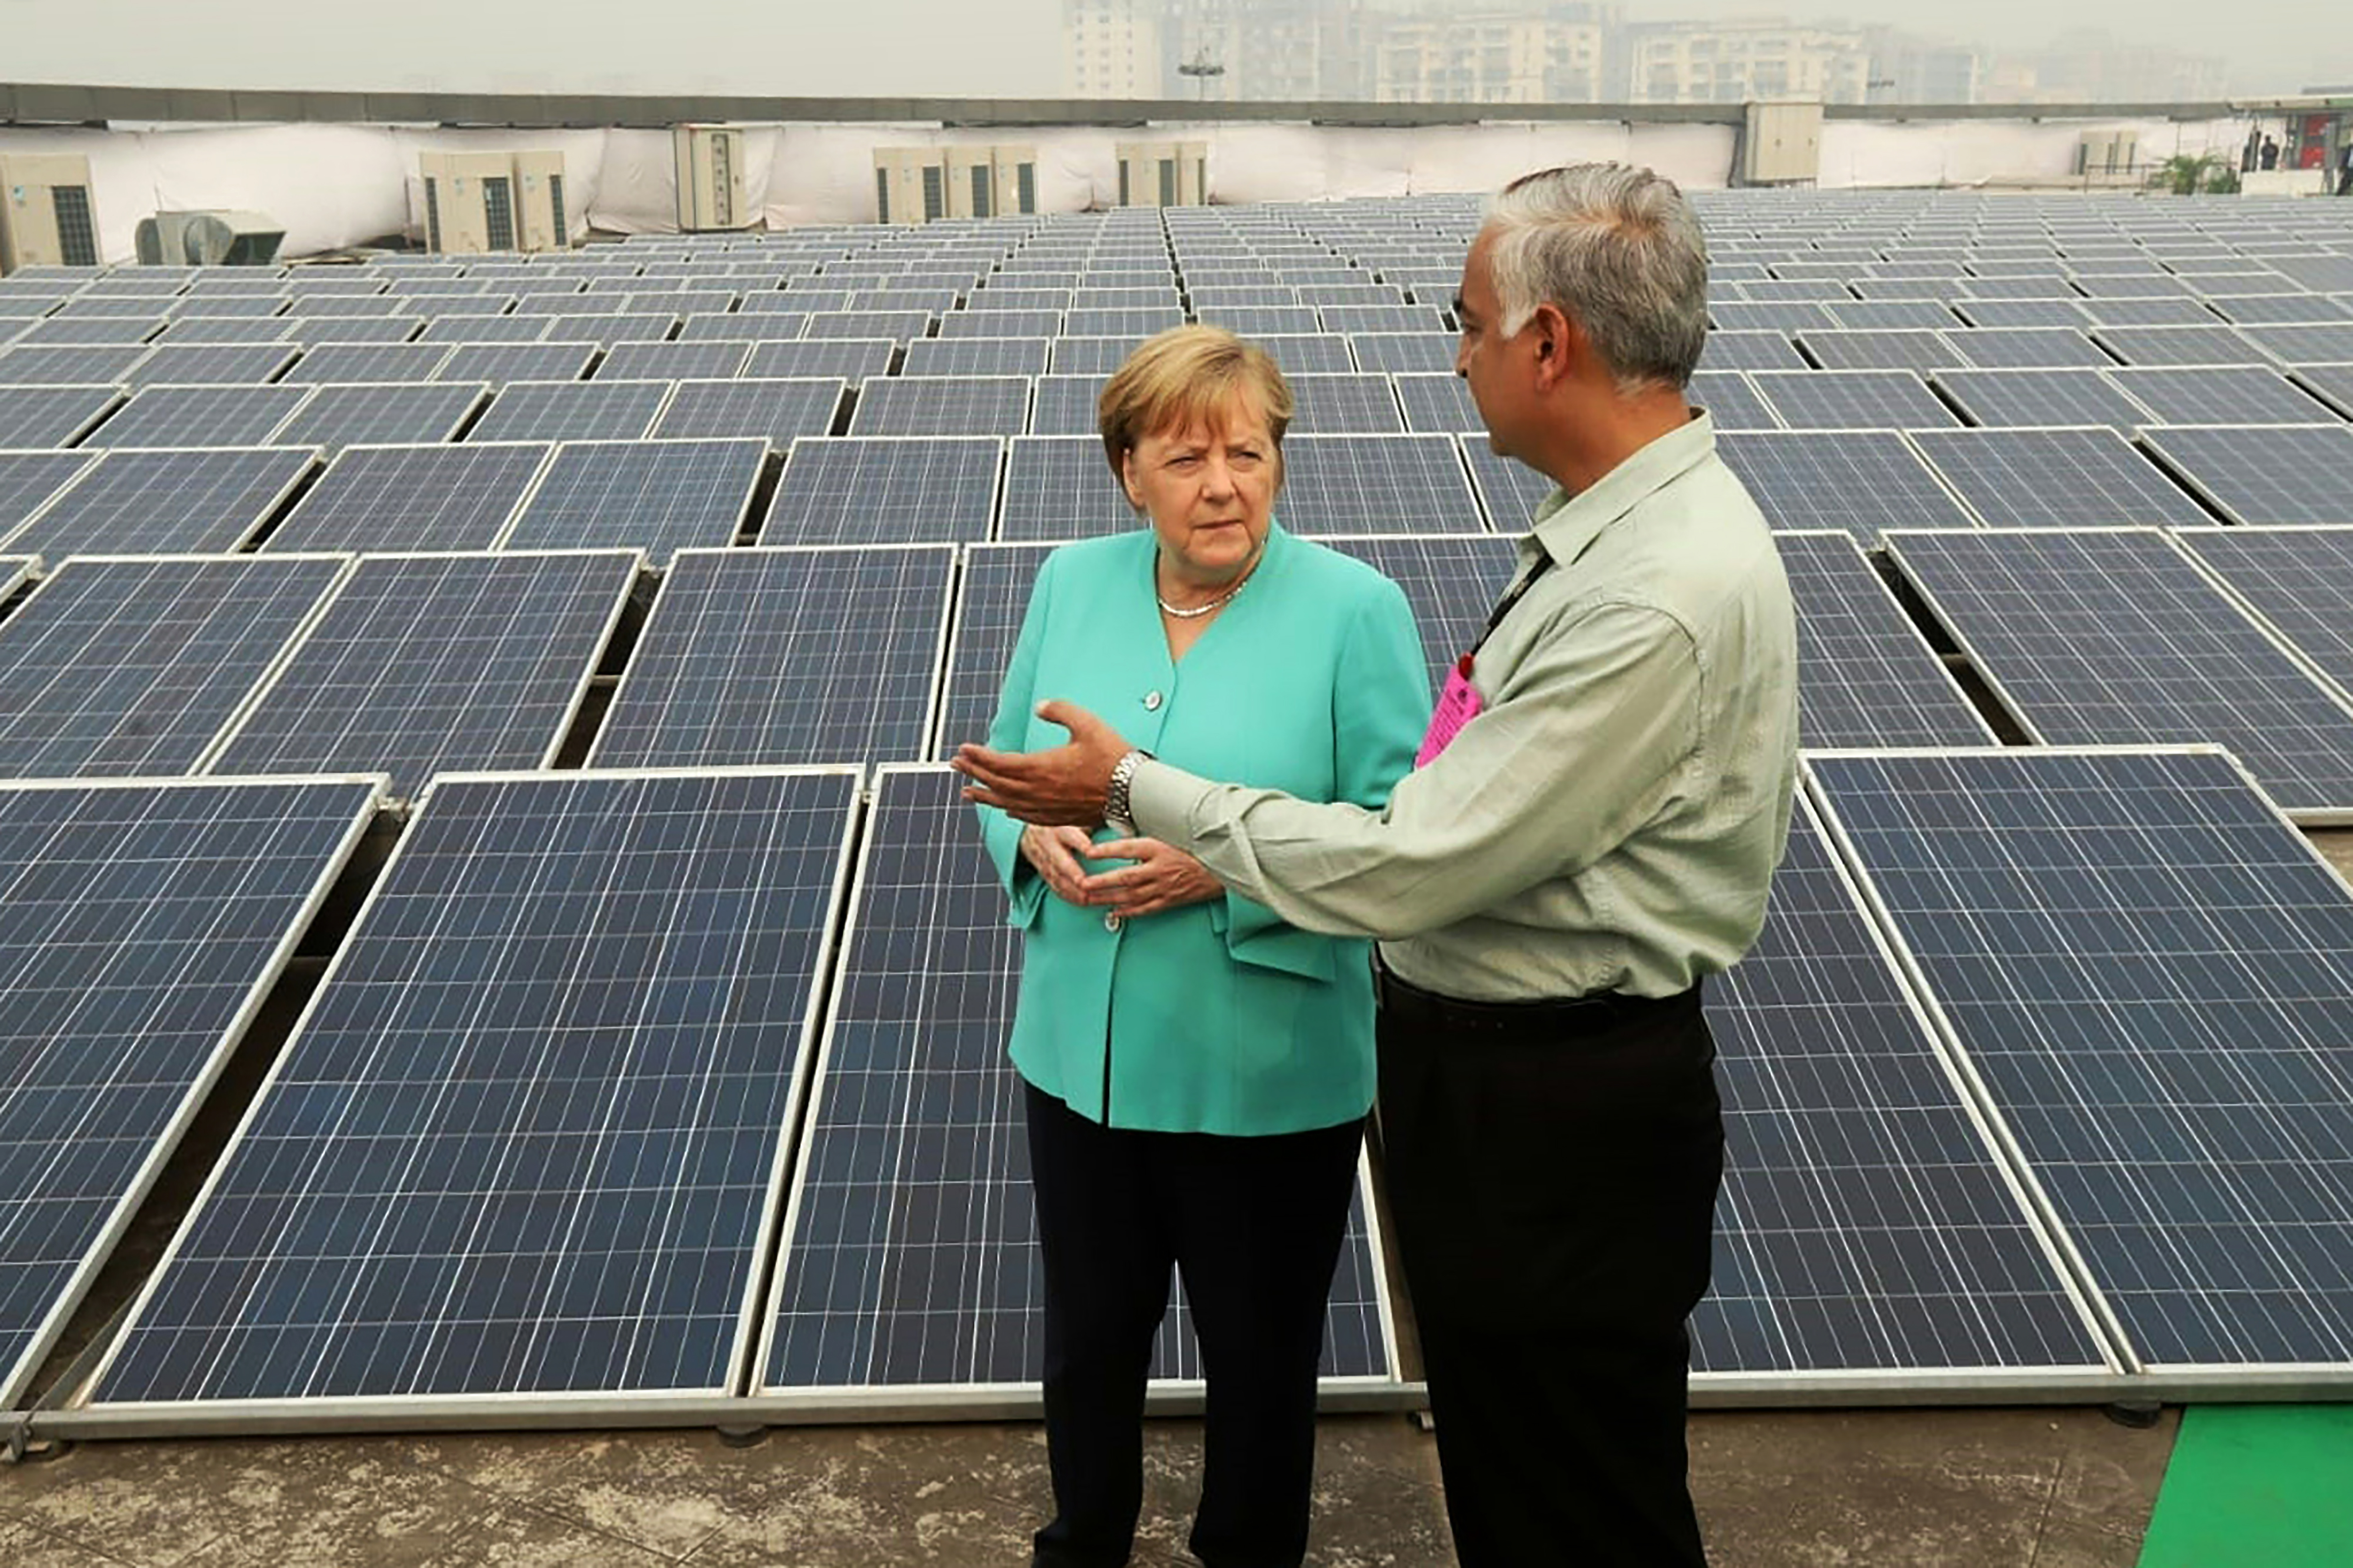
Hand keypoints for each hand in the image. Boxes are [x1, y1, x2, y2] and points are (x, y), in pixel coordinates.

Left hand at [954, 701, 1133, 826]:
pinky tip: (1003, 810)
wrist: (1134, 791)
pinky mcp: (1059, 816)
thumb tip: (1039, 707)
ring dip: (985, 796)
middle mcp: (1039, 790)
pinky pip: (1026, 817)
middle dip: (974, 772)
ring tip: (967, 791)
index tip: (962, 749)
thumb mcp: (1087, 723)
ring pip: (1007, 803)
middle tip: (955, 764)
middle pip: (998, 783)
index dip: (979, 756)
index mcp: (1042, 767)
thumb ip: (1060, 710)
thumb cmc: (1113, 756)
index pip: (1000, 762)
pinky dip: (1009, 811)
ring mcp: (1048, 807)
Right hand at [1019, 824, 1096, 907]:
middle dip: (1073, 874)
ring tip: (1088, 899)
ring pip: (1057, 877)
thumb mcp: (1070, 816)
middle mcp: (1049, 844)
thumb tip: (1114, 822)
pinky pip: (1054, 885)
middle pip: (1060, 860)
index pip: (1069, 834)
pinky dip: (1067, 895)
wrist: (1027, 830)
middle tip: (1085, 884)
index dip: (1080, 843)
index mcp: (1058, 828)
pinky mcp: (1042, 872)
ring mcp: (1043, 859)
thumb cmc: (1057, 822)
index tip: (1092, 852)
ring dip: (1072, 890)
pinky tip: (1080, 901)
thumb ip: (1088, 820)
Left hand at [1078, 837, 1222, 918]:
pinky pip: (1145, 909)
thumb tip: (1126, 824)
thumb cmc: (1199, 847)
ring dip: (1108, 898)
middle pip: (1126, 877)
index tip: (1089, 851)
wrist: (1224, 867)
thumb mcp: (1174, 833)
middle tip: (1082, 884)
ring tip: (1088, 899)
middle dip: (1101, 881)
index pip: (1129, 848)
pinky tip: (1113, 912)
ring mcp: (1165, 887)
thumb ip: (1150, 832)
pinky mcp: (1170, 900)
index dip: (1108, 850)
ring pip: (1131, 895)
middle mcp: (1161, 869)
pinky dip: (1128, 912)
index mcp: (1161, 848)